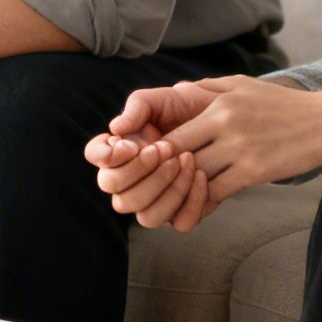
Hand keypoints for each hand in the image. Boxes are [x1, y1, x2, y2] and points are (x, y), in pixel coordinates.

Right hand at [85, 81, 227, 230]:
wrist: (226, 121)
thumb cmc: (189, 108)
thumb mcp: (165, 98)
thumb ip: (138, 106)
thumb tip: (115, 127)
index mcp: (121, 150)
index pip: (95, 157)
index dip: (107, 156)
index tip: (131, 145)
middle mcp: (133, 180)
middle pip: (119, 197)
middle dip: (142, 173)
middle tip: (167, 147)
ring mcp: (156, 200)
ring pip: (146, 216)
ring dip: (165, 188)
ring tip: (187, 159)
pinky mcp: (182, 211)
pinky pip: (180, 223)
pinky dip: (190, 201)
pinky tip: (201, 175)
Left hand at [142, 78, 321, 229]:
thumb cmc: (283, 104)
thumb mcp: (244, 85)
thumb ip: (208, 89)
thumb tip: (178, 90)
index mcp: (219, 106)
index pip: (174, 134)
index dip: (159, 153)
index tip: (154, 163)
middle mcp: (225, 127)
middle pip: (179, 157)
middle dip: (165, 173)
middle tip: (157, 185)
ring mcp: (240, 151)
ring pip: (196, 177)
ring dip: (185, 188)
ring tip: (177, 195)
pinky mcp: (255, 172)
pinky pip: (218, 192)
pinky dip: (206, 199)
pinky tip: (203, 200)